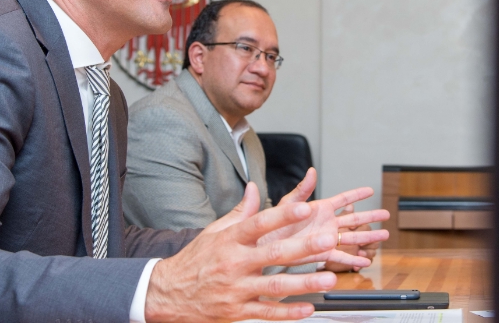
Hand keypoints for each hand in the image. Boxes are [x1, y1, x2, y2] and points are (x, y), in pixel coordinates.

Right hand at [145, 183, 337, 321]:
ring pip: (274, 287)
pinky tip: (307, 308)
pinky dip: (287, 312)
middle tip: (328, 240)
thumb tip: (254, 188)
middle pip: (273, 255)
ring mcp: (237, 289)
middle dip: (303, 248)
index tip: (304, 208)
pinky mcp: (238, 310)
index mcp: (230, 240)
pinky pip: (266, 312)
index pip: (259, 224)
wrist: (169, 292)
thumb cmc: (196, 259)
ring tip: (329, 279)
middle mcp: (234, 263)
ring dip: (304, 283)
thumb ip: (240, 212)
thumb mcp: (214, 231)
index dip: (282, 216)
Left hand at [272, 168, 389, 268]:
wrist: (261, 247)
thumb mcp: (287, 204)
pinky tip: (365, 261)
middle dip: (371, 216)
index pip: (342, 200)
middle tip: (386, 215)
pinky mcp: (321, 254)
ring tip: (384, 236)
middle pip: (354, 219)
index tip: (370, 190)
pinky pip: (340, 257)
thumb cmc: (270, 224)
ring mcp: (325, 239)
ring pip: (352, 237)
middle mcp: (325, 223)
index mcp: (319, 208)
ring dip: (368, 237)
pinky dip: (353, 260)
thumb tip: (311, 171)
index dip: (356, 194)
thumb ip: (302, 189)